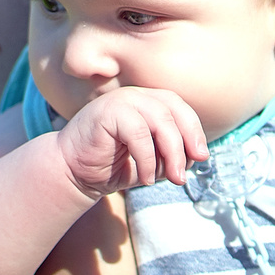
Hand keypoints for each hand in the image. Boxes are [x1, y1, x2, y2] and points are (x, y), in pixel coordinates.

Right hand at [57, 85, 208, 195]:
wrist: (73, 171)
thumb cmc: (113, 166)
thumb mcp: (152, 161)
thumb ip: (173, 154)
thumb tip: (199, 156)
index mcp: (149, 103)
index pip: (181, 110)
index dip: (195, 132)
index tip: (201, 157)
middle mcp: (137, 96)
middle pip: (174, 113)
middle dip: (186, 145)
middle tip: (184, 174)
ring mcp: (121, 100)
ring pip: (160, 121)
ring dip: (170, 154)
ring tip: (171, 178)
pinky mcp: (107, 111)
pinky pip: (138, 133)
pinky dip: (147, 159)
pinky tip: (144, 178)